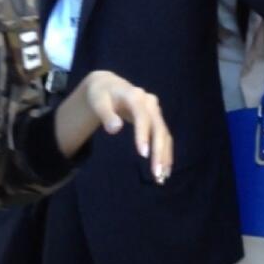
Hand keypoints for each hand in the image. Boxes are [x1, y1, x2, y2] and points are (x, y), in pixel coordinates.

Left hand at [55, 70, 172, 182]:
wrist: (110, 86)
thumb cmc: (102, 95)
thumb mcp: (98, 102)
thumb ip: (105, 115)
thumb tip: (115, 129)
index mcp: (135, 96)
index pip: (142, 116)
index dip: (143, 134)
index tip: (143, 155)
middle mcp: (149, 102)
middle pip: (158, 127)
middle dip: (158, 151)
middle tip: (156, 173)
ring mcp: (155, 111)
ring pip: (164, 134)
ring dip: (165, 155)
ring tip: (161, 177)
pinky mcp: (157, 119)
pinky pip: (164, 137)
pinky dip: (165, 153)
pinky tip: (164, 170)